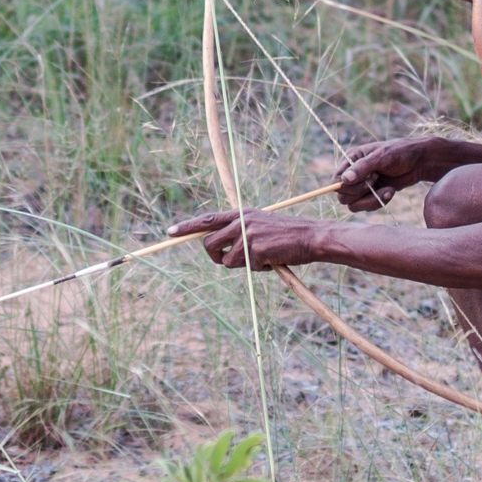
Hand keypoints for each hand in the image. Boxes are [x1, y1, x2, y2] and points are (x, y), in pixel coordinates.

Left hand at [165, 209, 330, 270]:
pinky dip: (257, 269)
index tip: (170, 233)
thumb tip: (222, 253)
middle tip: (225, 260)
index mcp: (241, 213)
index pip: (207, 219)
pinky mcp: (255, 249)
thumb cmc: (288, 235)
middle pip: (209, 243)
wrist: (312, 237)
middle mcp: (241, 221)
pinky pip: (246, 267)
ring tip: (262, 257)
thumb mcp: (261, 225)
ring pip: (226, 260)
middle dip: (214, 256)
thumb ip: (240, 232)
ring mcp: (247, 235)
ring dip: (240, 265)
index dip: (187, 227)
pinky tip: (271, 260)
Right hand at [335, 137, 446, 211]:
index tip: (366, 182)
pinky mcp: (372, 195)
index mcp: (350, 159)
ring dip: (371, 201)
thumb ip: (362, 168)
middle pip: (343, 196)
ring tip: (388, 190)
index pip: (336, 181)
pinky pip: (367, 207)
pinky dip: (379, 202)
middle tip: (376, 181)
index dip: (347, 187)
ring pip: (354, 205)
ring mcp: (362, 186)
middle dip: (361, 193)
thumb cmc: (400, 153)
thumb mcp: (382, 157)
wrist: (419, 162)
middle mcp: (353, 173)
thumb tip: (344, 179)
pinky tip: (391, 191)